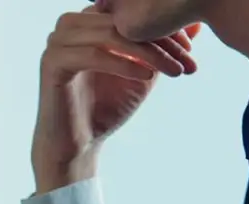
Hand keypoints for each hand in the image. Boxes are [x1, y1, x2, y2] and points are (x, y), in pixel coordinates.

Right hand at [31, 8, 200, 193]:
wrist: (78, 146)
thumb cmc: (106, 108)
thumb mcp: (142, 72)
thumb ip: (161, 48)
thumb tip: (196, 25)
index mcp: (87, 22)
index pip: (128, 12)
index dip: (162, 26)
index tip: (191, 48)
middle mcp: (68, 26)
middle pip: (120, 20)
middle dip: (158, 38)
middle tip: (187, 58)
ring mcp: (56, 44)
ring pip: (109, 35)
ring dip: (145, 51)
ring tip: (171, 70)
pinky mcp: (51, 64)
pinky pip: (92, 55)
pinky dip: (122, 64)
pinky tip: (145, 77)